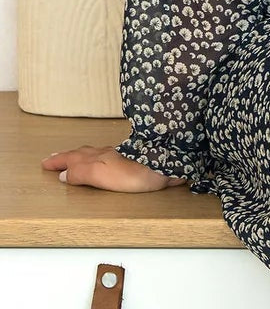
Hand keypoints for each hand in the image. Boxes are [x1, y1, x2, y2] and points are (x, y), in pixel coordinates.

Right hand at [41, 144, 186, 191]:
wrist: (165, 163)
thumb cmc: (134, 171)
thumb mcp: (100, 174)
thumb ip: (81, 173)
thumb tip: (64, 175)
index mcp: (97, 158)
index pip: (73, 159)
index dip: (59, 162)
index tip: (45, 163)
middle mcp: (107, 154)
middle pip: (82, 153)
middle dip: (67, 156)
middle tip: (54, 158)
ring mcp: (121, 155)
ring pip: (96, 154)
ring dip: (82, 157)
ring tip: (75, 159)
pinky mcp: (134, 160)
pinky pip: (109, 158)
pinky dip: (99, 159)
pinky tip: (106, 161)